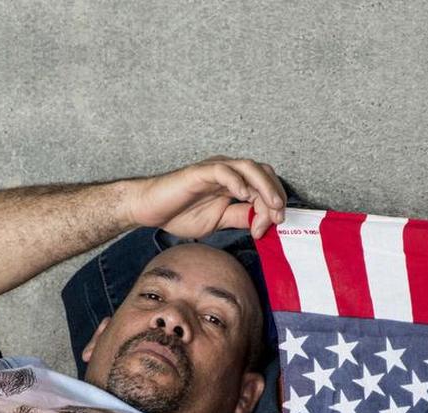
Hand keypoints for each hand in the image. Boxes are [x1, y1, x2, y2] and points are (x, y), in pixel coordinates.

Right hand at [128, 156, 286, 239]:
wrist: (150, 210)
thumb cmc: (179, 212)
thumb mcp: (219, 221)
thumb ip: (240, 217)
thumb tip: (263, 222)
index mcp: (234, 183)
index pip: (265, 186)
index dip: (272, 207)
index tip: (269, 229)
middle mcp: (228, 172)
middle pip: (263, 172)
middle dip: (275, 195)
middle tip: (278, 218)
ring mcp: (214, 170)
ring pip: (248, 167)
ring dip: (264, 186)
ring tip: (271, 205)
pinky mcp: (199, 172)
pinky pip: (223, 170)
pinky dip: (237, 182)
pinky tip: (242, 196)